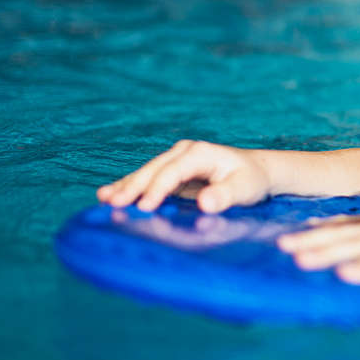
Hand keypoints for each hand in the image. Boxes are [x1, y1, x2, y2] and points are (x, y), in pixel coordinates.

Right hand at [97, 140, 272, 212]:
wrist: (256, 171)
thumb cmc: (251, 180)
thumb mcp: (244, 188)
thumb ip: (225, 195)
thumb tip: (205, 203)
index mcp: (200, 153)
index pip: (172, 172)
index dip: (157, 190)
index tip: (143, 207)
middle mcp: (184, 152)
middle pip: (153, 170)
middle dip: (132, 187)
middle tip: (112, 204)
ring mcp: (176, 160)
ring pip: (147, 173)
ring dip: (126, 186)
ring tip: (104, 199)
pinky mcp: (173, 171)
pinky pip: (149, 179)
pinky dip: (131, 187)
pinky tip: (110, 194)